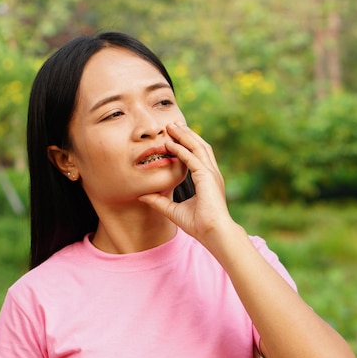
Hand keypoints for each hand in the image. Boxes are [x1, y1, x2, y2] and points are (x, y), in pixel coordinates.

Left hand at [138, 122, 231, 244]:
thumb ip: (159, 202)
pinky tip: (170, 144)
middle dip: (185, 134)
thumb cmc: (199, 225)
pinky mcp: (207, 177)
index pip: (197, 155)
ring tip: (172, 126)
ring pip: (198, 147)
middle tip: (172, 124)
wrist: (214, 233)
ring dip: (184, 135)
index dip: (186, 144)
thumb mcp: (173, 210)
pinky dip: (181, 150)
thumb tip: (142, 196)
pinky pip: (193, 158)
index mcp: (207, 180)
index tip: (173, 136)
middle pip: (199, 146)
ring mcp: (211, 174)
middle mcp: (211, 174)